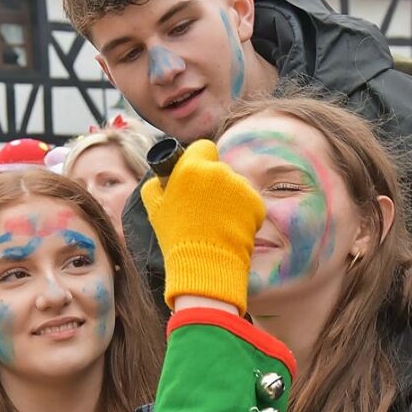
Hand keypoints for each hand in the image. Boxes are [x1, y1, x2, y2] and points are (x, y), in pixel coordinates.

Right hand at [141, 140, 263, 314]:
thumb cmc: (176, 236)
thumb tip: (161, 177)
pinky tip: (230, 229)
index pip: (204, 147)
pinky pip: (249, 202)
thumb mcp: (154, 208)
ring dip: (229, 199)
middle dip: (213, 184)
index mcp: (192, 167)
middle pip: (220, 169)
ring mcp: (240, 186)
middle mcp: (219, 171)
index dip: (199, 160)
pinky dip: (243, 213)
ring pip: (235, 186)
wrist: (204, 263)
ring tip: (216, 223)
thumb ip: (156, 184)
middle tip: (203, 209)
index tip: (195, 177)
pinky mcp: (256, 203)